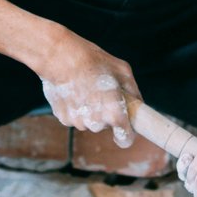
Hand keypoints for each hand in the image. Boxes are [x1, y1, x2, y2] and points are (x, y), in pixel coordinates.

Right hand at [31, 29, 141, 145]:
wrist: (60, 57)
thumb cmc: (93, 61)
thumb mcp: (122, 71)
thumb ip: (133, 93)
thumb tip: (137, 106)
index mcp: (114, 114)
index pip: (125, 140)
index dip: (127, 133)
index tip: (125, 126)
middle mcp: (96, 123)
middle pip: (105, 126)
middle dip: (106, 113)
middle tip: (102, 93)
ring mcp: (78, 122)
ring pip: (89, 121)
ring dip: (90, 110)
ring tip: (85, 88)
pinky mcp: (63, 118)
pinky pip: (76, 117)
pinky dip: (76, 108)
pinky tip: (73, 91)